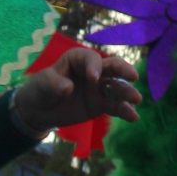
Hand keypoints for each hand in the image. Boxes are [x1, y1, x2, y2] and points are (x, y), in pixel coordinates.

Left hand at [11, 42, 140, 140]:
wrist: (40, 110)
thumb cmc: (41, 89)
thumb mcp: (42, 84)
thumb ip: (53, 84)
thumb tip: (68, 88)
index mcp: (77, 59)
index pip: (90, 58)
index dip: (94, 66)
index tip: (94, 78)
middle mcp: (92, 71)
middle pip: (111, 67)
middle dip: (123, 70)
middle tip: (133, 76)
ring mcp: (98, 88)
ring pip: (116, 87)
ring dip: (127, 92)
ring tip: (136, 99)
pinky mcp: (100, 104)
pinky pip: (114, 106)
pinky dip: (124, 111)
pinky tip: (134, 117)